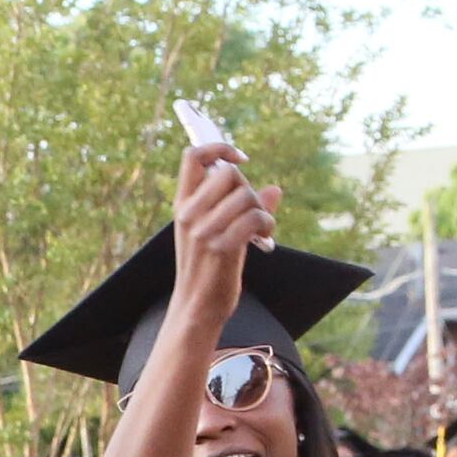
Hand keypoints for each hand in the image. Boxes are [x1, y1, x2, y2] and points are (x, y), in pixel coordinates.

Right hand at [171, 140, 279, 325]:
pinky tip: (264, 238)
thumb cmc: (209, 268)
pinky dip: (267, 224)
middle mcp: (188, 215)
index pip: (192, 157)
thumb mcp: (215, 232)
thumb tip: (275, 189)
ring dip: (261, 210)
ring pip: (245, 195)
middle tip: (252, 210)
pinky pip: (254, 217)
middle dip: (249, 188)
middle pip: (228, 174)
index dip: (219, 148)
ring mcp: (202, 232)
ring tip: (261, 229)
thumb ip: (239, 207)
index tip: (239, 159)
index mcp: (182, 206)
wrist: (197, 307)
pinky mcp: (220, 247)